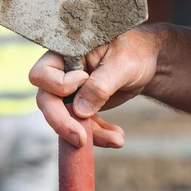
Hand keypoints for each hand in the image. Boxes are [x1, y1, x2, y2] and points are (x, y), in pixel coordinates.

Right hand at [29, 29, 157, 146]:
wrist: (147, 60)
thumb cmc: (134, 51)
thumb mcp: (122, 63)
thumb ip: (100, 85)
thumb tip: (80, 112)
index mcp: (64, 53)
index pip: (42, 75)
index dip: (60, 85)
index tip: (84, 78)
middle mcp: (62, 74)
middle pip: (47, 102)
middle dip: (63, 122)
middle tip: (81, 139)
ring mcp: (72, 93)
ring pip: (66, 120)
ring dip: (90, 134)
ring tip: (118, 140)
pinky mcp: (84, 107)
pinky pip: (84, 126)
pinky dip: (100, 135)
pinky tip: (118, 137)